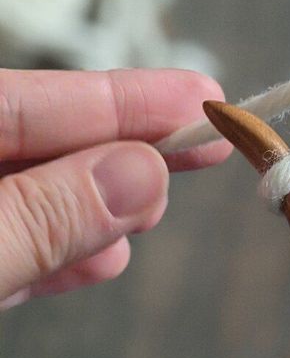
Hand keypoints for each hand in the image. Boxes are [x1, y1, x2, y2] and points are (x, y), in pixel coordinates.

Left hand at [0, 66, 230, 307]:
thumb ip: (44, 214)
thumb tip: (143, 173)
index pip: (26, 102)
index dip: (119, 98)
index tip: (202, 97)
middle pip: (35, 144)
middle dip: (117, 146)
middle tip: (202, 147)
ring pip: (26, 200)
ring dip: (98, 205)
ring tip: (156, 212)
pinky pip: (5, 254)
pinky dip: (56, 255)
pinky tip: (105, 260)